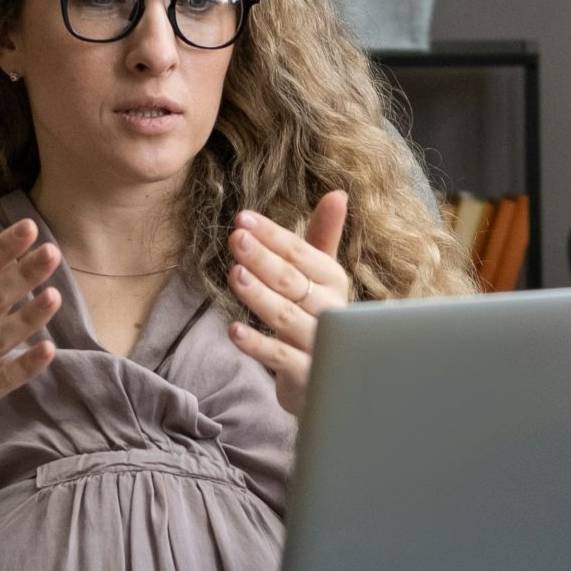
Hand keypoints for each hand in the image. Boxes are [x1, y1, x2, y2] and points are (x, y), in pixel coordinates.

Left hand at [225, 191, 349, 417]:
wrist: (330, 378)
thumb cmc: (318, 316)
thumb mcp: (322, 276)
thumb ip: (324, 236)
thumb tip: (337, 193)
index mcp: (333, 280)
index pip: (302, 252)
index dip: (273, 235)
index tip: (243, 218)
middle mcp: (330, 309)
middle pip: (292, 281)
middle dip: (264, 259)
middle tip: (236, 238)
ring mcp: (318, 343)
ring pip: (285, 316)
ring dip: (259, 296)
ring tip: (234, 275)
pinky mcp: (306, 374)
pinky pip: (280, 357)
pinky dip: (257, 344)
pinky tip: (233, 330)